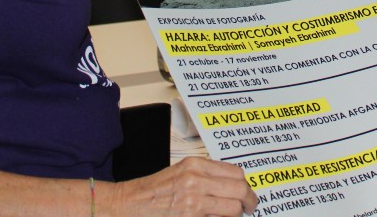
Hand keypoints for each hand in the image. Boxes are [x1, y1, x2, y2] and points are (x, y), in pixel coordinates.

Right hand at [104, 156, 257, 216]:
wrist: (127, 204)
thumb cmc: (152, 191)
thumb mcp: (181, 173)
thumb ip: (205, 175)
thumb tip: (230, 185)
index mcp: (195, 165)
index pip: (236, 173)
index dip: (245, 185)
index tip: (247, 193)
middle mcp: (196, 180)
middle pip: (240, 189)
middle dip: (248, 201)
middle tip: (250, 207)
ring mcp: (194, 201)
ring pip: (234, 207)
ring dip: (237, 213)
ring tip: (235, 215)